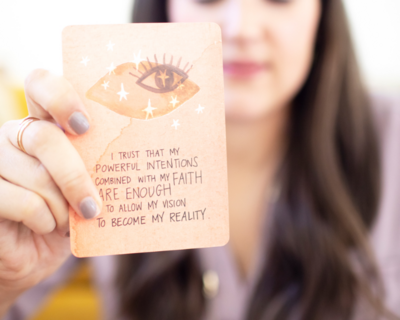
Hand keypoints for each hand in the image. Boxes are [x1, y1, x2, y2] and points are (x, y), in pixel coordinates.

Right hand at [0, 69, 101, 307]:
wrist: (35, 254)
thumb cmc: (68, 215)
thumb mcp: (87, 186)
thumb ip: (97, 165)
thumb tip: (132, 157)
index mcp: (44, 124)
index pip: (40, 84)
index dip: (60, 97)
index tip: (84, 126)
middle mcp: (15, 135)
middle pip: (44, 138)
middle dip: (74, 177)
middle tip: (92, 206)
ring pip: (35, 175)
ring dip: (60, 207)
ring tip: (66, 221)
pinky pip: (19, 200)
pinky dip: (41, 219)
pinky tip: (43, 226)